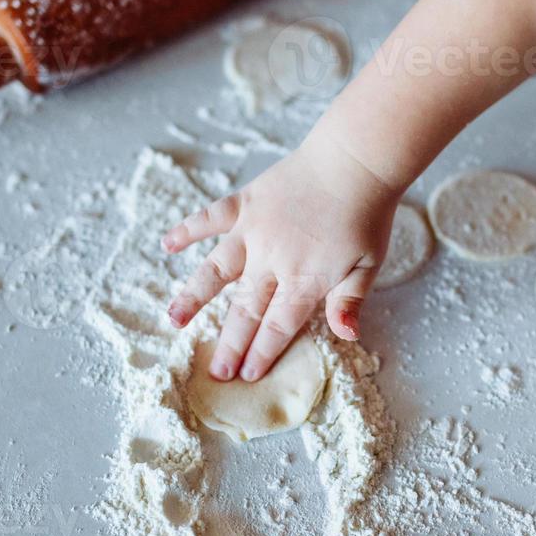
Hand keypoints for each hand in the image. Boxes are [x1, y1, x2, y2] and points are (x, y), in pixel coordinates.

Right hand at [163, 133, 399, 381]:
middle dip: (231, 344)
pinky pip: (211, 217)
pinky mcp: (247, 202)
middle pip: (246, 309)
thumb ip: (350, 301)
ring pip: (217, 270)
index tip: (246, 375)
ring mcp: (254, 230)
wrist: (354, 161)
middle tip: (216, 371)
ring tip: (173, 320)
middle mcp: (272, 260)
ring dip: (194, 297)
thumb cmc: (368, 214)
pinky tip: (167, 244)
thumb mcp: (369, 264)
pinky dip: (188, 229)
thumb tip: (346, 336)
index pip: (278, 326)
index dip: (262, 352)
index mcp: (304, 279)